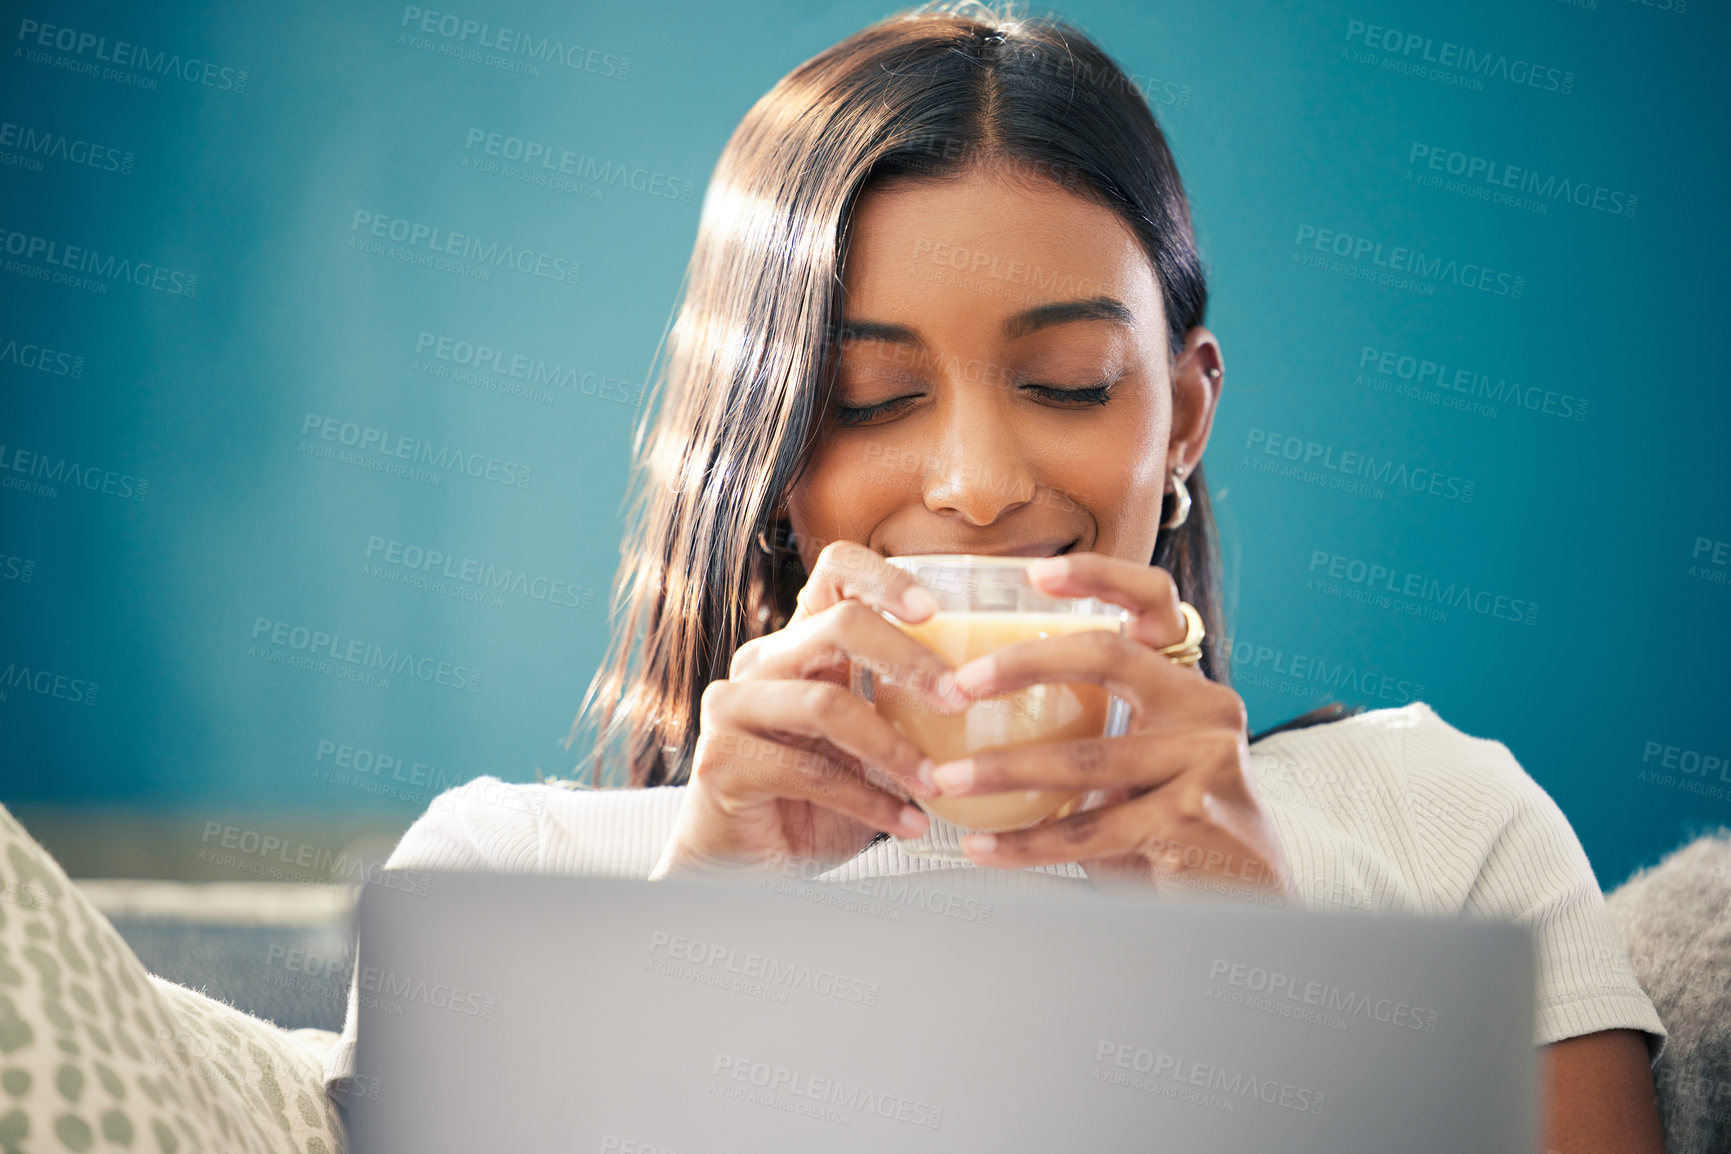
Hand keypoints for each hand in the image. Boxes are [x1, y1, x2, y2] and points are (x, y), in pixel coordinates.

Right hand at [649, 541, 969, 878]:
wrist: (744, 867)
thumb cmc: (815, 800)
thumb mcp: (868, 744)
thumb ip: (903, 708)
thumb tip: (991, 691)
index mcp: (799, 644)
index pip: (835, 572)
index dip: (885, 578)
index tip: (936, 612)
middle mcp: (762, 662)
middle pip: (839, 624)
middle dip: (911, 660)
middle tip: (959, 700)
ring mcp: (734, 707)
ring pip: (826, 703)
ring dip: (892, 747)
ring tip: (935, 783)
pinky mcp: (723, 759)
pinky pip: (809, 770)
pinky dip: (868, 800)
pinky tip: (905, 823)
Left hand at [927, 552, 1296, 901]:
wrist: (1248, 903)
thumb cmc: (1171, 829)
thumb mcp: (1138, 767)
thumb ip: (1089, 734)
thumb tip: (976, 715)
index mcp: (1187, 686)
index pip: (1155, 603)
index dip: (1099, 576)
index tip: (1035, 573)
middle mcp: (1206, 710)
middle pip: (1109, 656)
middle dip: (1022, 664)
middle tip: (958, 685)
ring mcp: (1205, 763)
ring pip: (1085, 759)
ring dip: (1002, 770)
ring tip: (944, 780)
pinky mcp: (1192, 820)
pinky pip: (1088, 831)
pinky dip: (1026, 843)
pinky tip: (982, 848)